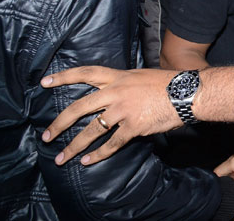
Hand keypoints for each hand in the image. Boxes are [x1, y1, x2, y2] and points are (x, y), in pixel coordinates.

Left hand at [41, 66, 180, 165]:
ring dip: (74, 146)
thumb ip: (125, 83)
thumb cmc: (170, 84)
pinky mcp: (134, 126)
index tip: (44, 82)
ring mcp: (124, 110)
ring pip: (91, 130)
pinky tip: (88, 161)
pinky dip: (98, 154)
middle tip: (47, 136)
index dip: (64, 76)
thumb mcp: (142, 75)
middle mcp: (117, 92)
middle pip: (79, 107)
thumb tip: (114, 91)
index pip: (86, 73)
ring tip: (62, 158)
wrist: (189, 92)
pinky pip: (111, 143)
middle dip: (59, 124)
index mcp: (119, 77)